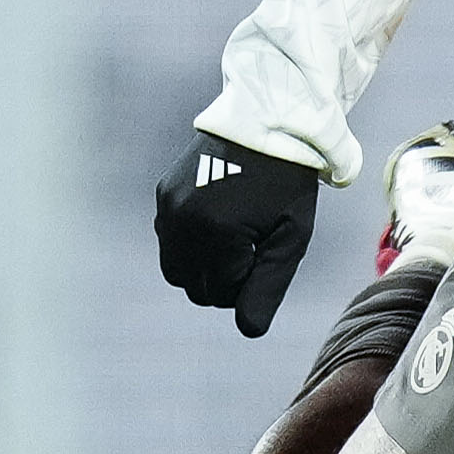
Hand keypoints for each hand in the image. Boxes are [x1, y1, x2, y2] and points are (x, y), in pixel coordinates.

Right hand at [154, 130, 320, 335]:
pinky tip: (218, 217)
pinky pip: (169, 238)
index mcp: (219, 234)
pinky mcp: (163, 194)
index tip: (265, 252)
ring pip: (176, 268)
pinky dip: (190, 241)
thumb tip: (248, 330)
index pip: (221, 295)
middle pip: (193, 287)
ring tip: (234, 236)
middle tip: (250, 248)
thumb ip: (268, 286)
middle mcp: (184, 222)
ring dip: (201, 265)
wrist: (268, 123)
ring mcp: (169, 206)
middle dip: (220, 280)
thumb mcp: (289, 237)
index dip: (247, 283)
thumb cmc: (288, 184)